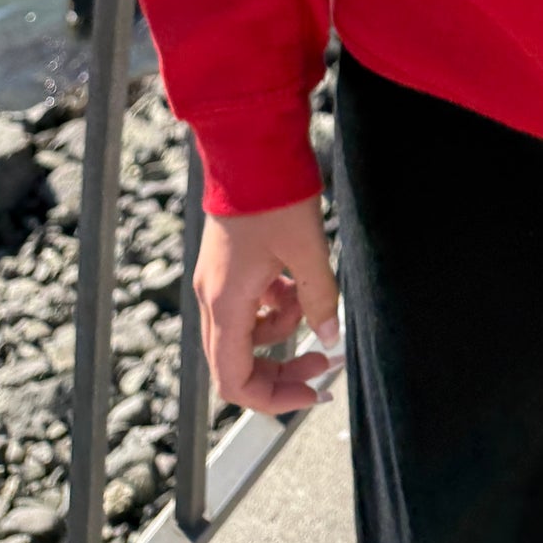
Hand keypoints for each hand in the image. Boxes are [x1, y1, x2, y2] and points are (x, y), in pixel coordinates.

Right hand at [194, 195, 340, 414]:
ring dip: (282, 329)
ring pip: (246, 333)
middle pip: (237, 363)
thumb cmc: (275, 194)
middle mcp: (212, 298)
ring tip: (312, 296)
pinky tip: (294, 279)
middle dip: (282, 369)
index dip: (274, 399)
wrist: (249, 144)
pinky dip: (274, 304)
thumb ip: (321, 299)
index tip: (313, 392)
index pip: (235, 381)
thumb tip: (331, 339)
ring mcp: (214, 282)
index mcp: (226, 303)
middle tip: (324, 362)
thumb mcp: (308, 250)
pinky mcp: (224, 267)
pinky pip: (247, 305)